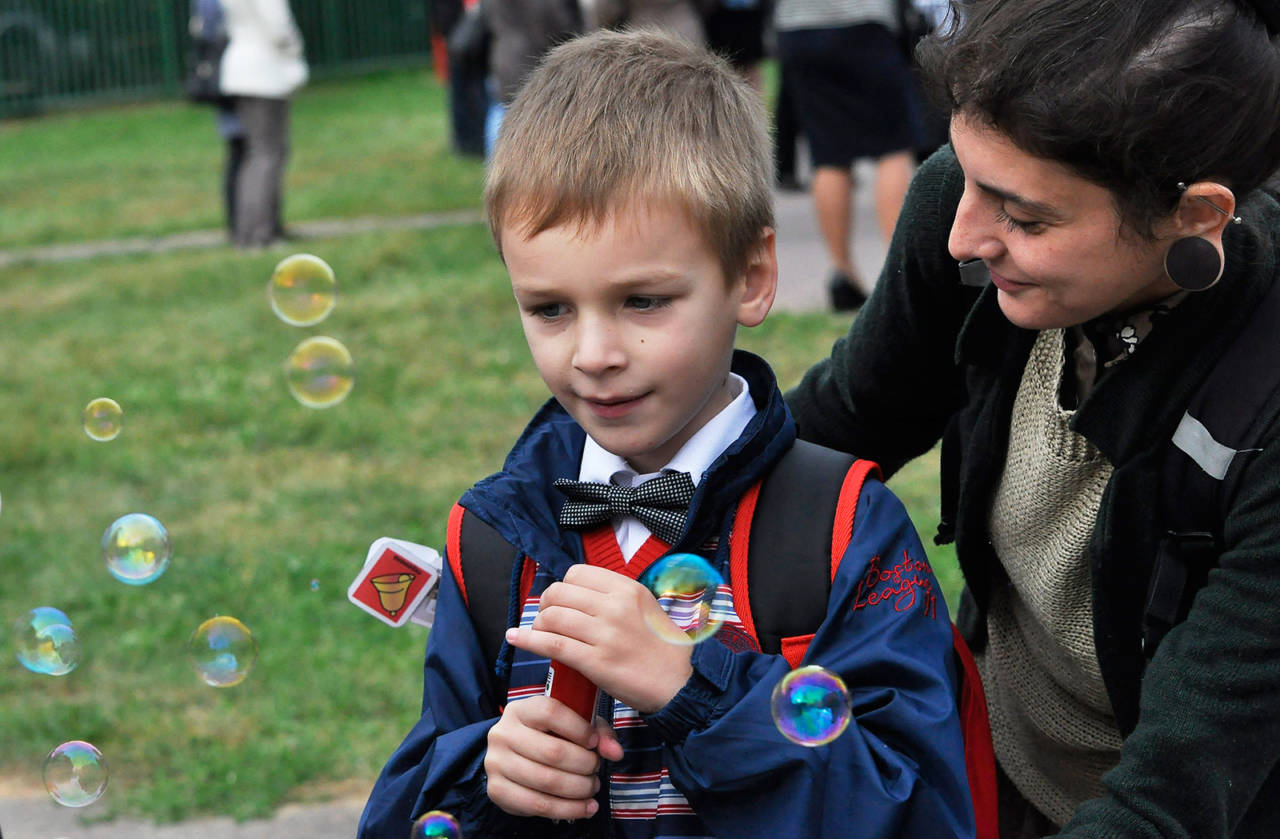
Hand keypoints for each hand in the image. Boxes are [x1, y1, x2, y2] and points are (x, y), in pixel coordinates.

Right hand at [485, 696, 619, 819]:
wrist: (512, 755)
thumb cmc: (548, 736)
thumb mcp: (572, 724)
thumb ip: (597, 732)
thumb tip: (615, 752)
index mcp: (521, 709)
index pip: (551, 712)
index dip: (579, 729)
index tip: (594, 742)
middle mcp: (503, 733)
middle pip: (553, 752)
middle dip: (584, 764)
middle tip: (596, 769)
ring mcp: (496, 762)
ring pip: (547, 781)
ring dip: (579, 789)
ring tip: (592, 788)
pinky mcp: (497, 789)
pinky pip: (537, 805)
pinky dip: (568, 810)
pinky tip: (585, 808)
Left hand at [505, 565, 693, 712]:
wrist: (681, 684)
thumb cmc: (663, 648)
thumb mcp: (646, 608)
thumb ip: (616, 598)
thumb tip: (581, 595)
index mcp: (627, 589)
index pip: (577, 574)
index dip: (563, 587)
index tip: (562, 602)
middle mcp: (614, 606)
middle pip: (559, 593)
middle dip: (546, 605)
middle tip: (548, 619)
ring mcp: (604, 634)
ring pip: (553, 617)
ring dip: (538, 625)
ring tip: (539, 633)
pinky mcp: (596, 662)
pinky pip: (552, 644)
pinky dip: (528, 640)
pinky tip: (516, 639)